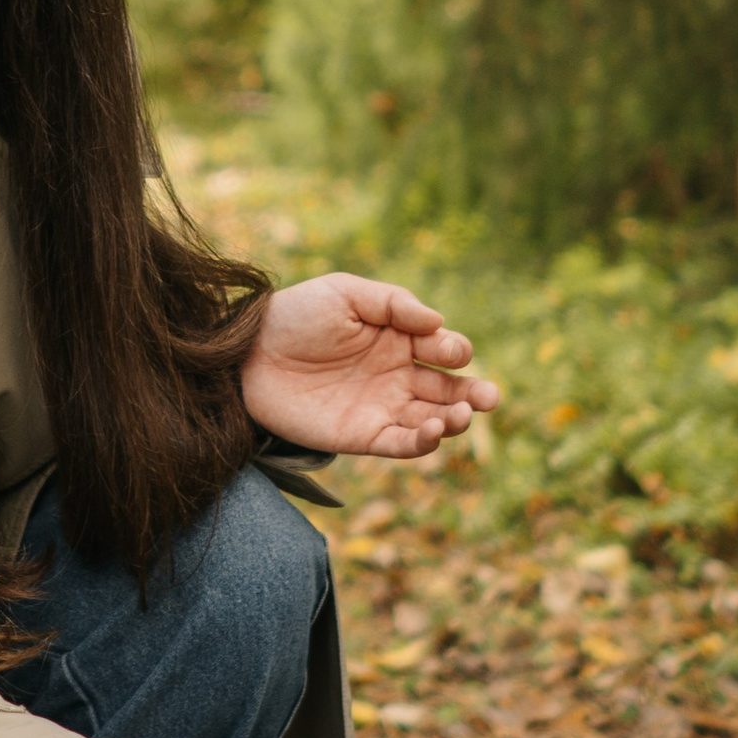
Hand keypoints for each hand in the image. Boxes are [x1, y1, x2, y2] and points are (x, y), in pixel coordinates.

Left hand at [241, 272, 500, 459]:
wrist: (247, 355)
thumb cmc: (296, 315)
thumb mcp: (344, 294)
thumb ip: (394, 304)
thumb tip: (439, 321)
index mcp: (398, 337)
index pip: (442, 346)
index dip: (453, 349)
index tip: (449, 349)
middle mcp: (397, 373)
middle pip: (448, 388)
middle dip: (473, 393)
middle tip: (490, 398)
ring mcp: (382, 406)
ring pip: (432, 418)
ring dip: (454, 420)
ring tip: (462, 416)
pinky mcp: (362, 435)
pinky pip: (401, 444)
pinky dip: (423, 442)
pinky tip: (433, 431)